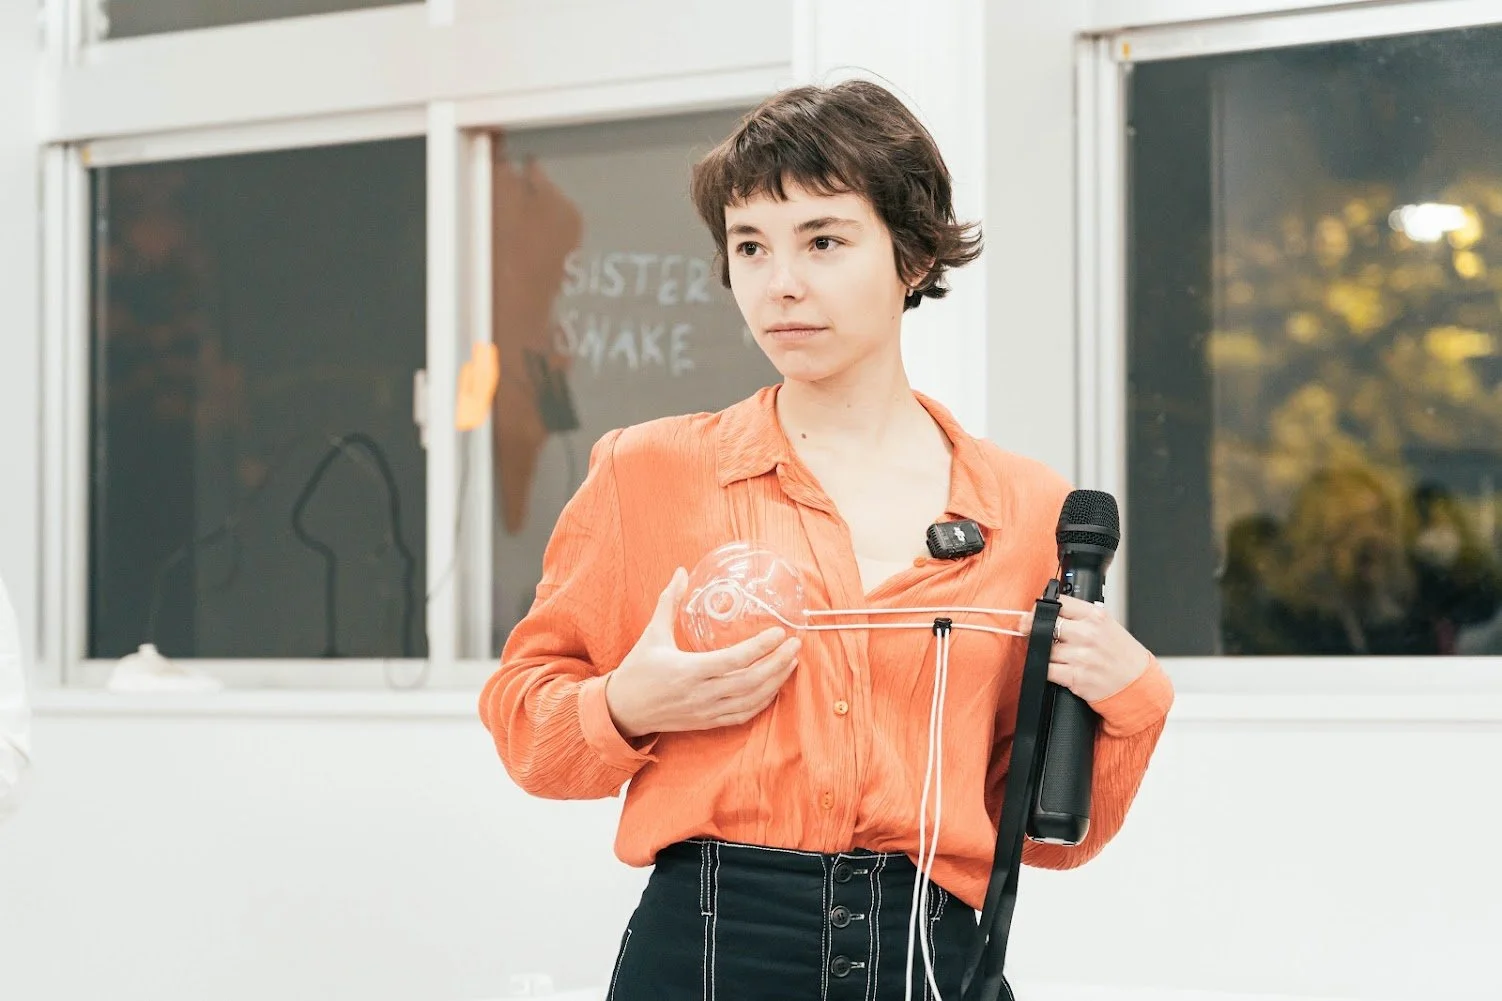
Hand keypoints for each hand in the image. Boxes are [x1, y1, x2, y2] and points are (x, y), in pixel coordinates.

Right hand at [604, 567, 801, 738]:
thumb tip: (681, 571)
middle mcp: (700, 694)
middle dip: (777, 663)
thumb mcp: (651, 634)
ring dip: (775, 682)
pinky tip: (775, 687)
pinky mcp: (707, 722)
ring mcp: (706, 711)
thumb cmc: (637, 670)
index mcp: (687, 670)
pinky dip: (762, 702)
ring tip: (791, 662)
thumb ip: (668, 602)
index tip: (779, 632)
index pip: (734, 660)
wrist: (622, 710)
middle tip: (795, 644)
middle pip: (750, 682)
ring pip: (750, 701)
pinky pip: (742, 715)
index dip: (760, 647)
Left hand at [1023, 595, 1150, 703]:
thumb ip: (1081, 618)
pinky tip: (1054, 668)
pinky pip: (1046, 670)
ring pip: (1044, 649)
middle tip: (1031, 632)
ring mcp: (1082, 656)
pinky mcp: (1076, 677)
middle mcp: (1088, 634)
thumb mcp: (1107, 626)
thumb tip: (1047, 613)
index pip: (1059, 602)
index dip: (1043, 607)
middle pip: (1046, 624)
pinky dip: (1045, 669)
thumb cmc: (1122, 655)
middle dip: (1034, 629)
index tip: (1036, 613)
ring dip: (1043, 652)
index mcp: (1096, 616)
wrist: (1137, 684)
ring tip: (1055, 655)